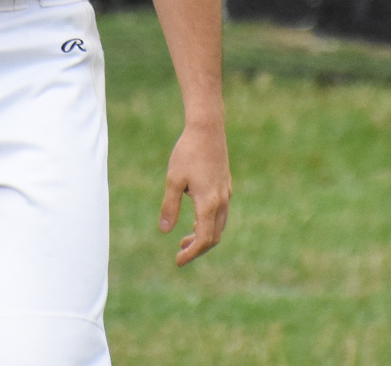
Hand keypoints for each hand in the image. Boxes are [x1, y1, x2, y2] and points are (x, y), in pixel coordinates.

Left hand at [159, 122, 230, 266]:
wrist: (207, 130)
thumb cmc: (187, 153)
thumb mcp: (173, 179)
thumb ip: (169, 206)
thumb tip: (164, 231)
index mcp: (209, 204)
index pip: (203, 239)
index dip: (191, 254)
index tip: (178, 261)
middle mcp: (221, 202)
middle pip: (213, 237)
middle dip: (197, 248)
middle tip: (179, 253)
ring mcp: (226, 194)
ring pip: (219, 226)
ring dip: (203, 236)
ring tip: (184, 238)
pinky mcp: (225, 187)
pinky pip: (220, 214)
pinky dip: (208, 223)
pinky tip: (195, 218)